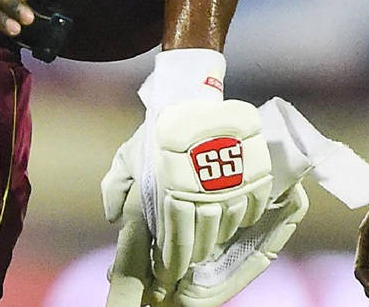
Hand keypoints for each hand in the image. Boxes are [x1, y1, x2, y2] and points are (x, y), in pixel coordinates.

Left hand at [104, 99, 272, 286]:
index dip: (173, 260)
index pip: (176, 237)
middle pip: (204, 237)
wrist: (191, 94)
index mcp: (172, 190)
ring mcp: (232, 183)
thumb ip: (117, 186)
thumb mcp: (129, 154)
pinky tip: (235, 223)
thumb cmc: (157, 128)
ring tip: (209, 247)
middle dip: (195, 256)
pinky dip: (246, 219)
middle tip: (187, 267)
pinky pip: (254, 208)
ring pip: (229, 225)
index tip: (169, 273)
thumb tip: (113, 217)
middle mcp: (203, 191)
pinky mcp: (255, 173)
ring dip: (219, 238)